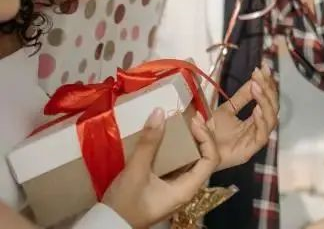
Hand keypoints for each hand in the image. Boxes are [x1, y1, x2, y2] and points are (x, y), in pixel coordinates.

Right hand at [103, 108, 220, 228]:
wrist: (107, 226)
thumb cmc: (124, 204)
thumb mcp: (135, 172)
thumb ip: (148, 143)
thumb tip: (159, 112)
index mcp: (187, 188)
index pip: (211, 159)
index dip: (206, 138)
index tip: (193, 122)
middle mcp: (187, 189)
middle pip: (205, 158)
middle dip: (202, 136)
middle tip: (192, 117)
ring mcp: (176, 188)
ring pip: (192, 160)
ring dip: (191, 141)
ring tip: (184, 123)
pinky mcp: (165, 186)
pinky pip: (179, 164)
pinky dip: (179, 149)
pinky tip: (170, 138)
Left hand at [208, 66, 279, 169]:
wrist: (194, 150)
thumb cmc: (208, 133)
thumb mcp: (226, 109)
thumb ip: (241, 97)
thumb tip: (254, 78)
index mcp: (254, 122)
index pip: (267, 101)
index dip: (267, 84)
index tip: (263, 68)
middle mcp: (257, 130)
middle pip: (272, 108)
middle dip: (268, 90)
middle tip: (260, 75)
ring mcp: (254, 141)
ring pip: (271, 120)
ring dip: (265, 102)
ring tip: (257, 88)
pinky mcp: (249, 151)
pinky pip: (263, 135)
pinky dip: (261, 120)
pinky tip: (257, 108)